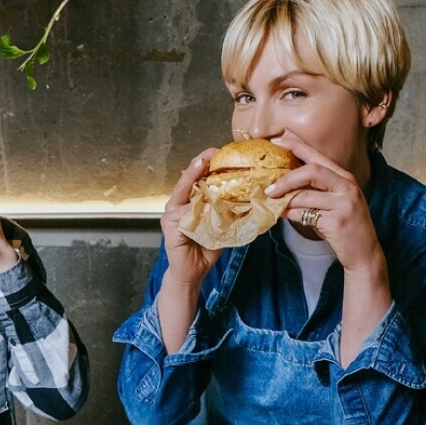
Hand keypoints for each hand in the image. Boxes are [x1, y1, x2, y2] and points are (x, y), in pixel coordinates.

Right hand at [156, 149, 222, 353]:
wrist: (193, 273)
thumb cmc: (206, 248)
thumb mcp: (224, 225)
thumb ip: (231, 210)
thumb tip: (254, 197)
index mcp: (189, 201)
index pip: (197, 178)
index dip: (206, 163)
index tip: (218, 151)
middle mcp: (177, 205)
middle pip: (187, 179)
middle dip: (198, 164)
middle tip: (211, 152)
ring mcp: (171, 215)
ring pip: (184, 193)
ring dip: (193, 178)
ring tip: (202, 165)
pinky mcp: (171, 228)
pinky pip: (184, 213)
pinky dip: (194, 206)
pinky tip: (203, 198)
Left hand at [265, 135, 382, 274]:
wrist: (363, 252)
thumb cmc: (343, 227)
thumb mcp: (332, 203)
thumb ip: (314, 190)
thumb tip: (282, 183)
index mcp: (344, 178)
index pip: (317, 156)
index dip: (296, 146)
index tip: (276, 141)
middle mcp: (347, 186)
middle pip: (312, 171)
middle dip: (286, 178)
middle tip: (269, 187)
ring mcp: (344, 203)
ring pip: (305, 195)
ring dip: (285, 200)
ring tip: (273, 203)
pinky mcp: (338, 221)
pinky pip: (306, 214)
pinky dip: (290, 214)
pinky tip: (282, 215)